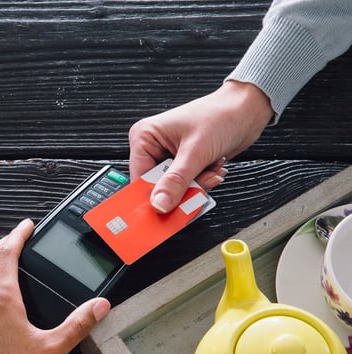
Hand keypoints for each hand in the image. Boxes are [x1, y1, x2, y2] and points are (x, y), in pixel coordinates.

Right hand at [128, 80, 273, 212]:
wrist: (247, 110)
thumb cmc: (221, 115)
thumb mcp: (196, 151)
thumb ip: (176, 181)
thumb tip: (159, 204)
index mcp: (145, 137)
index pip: (139, 178)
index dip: (151, 196)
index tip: (163, 211)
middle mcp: (154, 147)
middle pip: (157, 186)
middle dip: (181, 189)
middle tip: (198, 185)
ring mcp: (169, 156)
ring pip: (174, 189)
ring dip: (196, 185)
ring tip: (210, 169)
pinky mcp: (183, 163)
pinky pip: (187, 185)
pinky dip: (202, 182)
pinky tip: (213, 168)